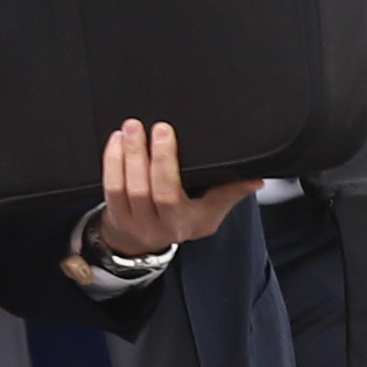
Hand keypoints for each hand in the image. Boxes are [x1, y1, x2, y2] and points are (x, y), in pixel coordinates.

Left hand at [75, 117, 242, 265]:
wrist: (148, 242)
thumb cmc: (185, 218)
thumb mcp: (212, 210)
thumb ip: (231, 191)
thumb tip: (256, 177)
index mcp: (187, 222)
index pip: (171, 194)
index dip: (165, 162)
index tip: (166, 130)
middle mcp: (159, 225)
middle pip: (147, 190)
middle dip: (146, 153)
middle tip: (149, 124)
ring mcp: (135, 222)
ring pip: (125, 188)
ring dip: (126, 155)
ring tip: (131, 128)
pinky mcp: (115, 214)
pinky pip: (110, 189)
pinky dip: (111, 163)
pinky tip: (116, 141)